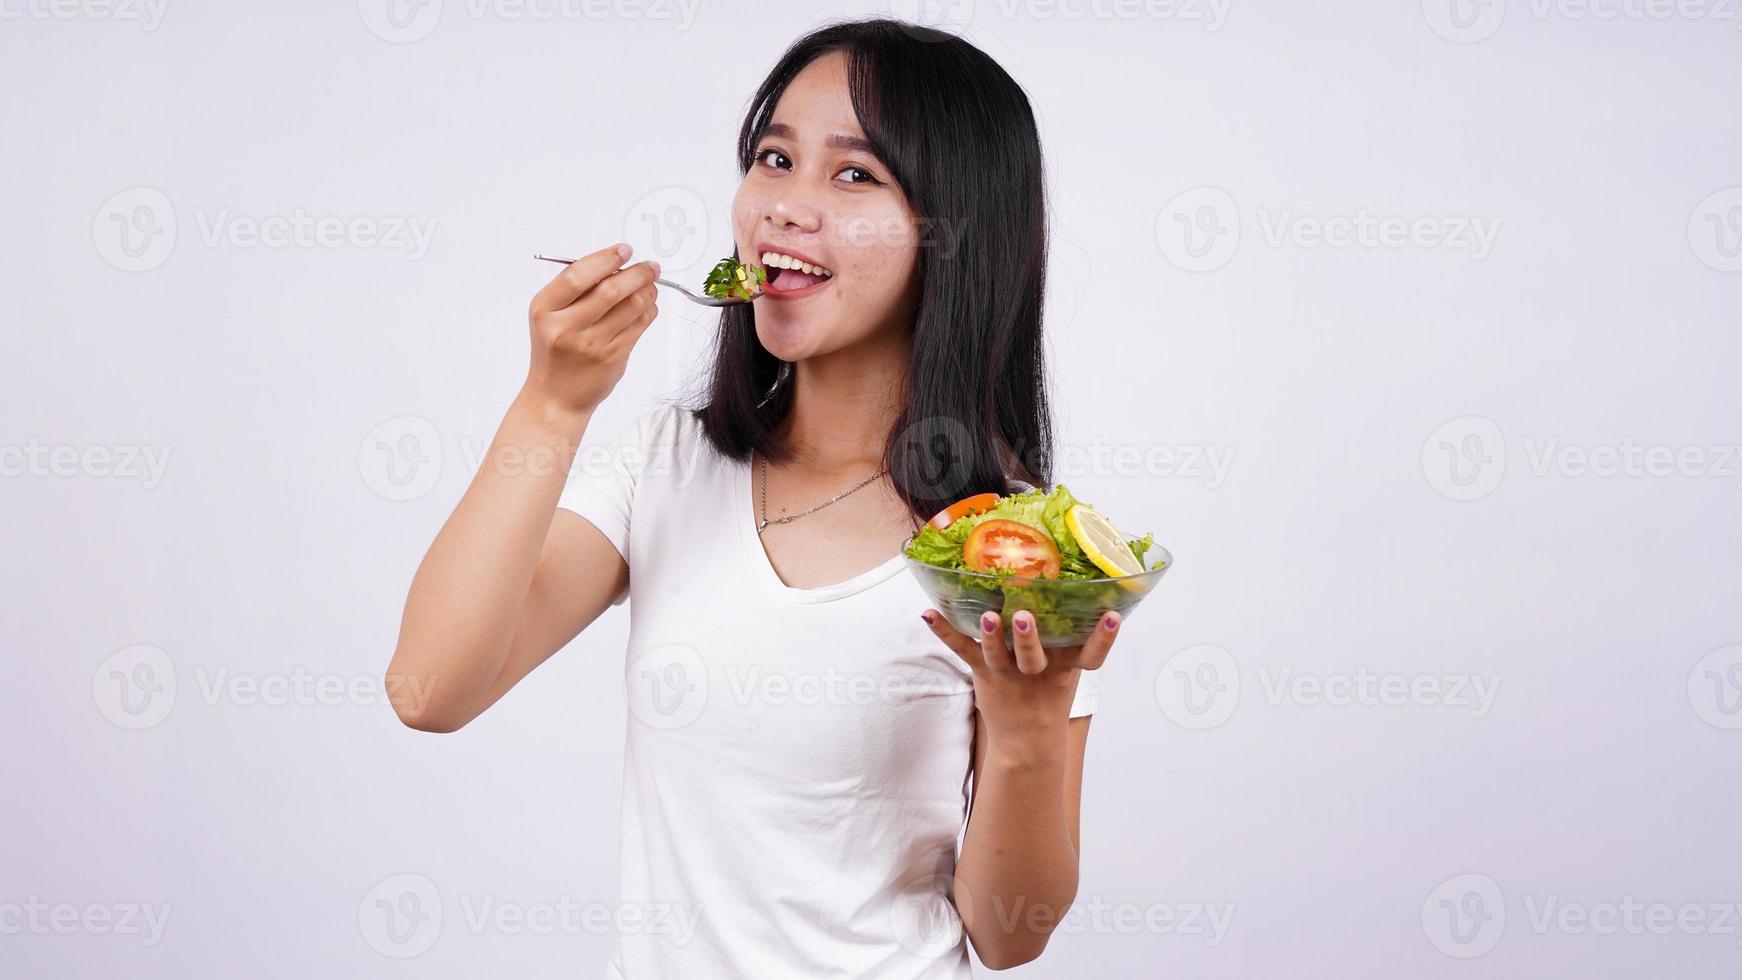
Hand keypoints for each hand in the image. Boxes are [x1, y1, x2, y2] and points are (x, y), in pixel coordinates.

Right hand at [524, 242, 660, 416]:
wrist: (556, 396)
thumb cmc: (555, 350)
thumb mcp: (550, 315)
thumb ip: (575, 288)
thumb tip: (614, 261)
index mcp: (545, 309)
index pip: (578, 275)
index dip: (606, 259)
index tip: (624, 250)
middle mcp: (566, 327)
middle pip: (610, 289)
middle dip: (637, 272)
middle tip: (651, 266)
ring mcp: (591, 344)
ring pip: (631, 306)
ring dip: (648, 290)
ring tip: (651, 284)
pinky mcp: (613, 358)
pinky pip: (639, 325)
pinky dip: (650, 310)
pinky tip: (648, 305)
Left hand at [921, 608, 1121, 740]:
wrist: (1028, 741)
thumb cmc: (1050, 692)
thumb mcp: (1068, 668)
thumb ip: (1071, 635)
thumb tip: (1085, 584)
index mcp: (1065, 666)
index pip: (1092, 654)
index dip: (1105, 636)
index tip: (1114, 615)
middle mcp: (1037, 670)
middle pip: (1034, 657)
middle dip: (1028, 638)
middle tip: (1025, 617)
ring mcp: (1008, 673)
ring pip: (997, 656)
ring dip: (990, 637)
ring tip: (987, 618)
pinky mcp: (983, 673)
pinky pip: (962, 650)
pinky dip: (944, 631)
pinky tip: (928, 613)